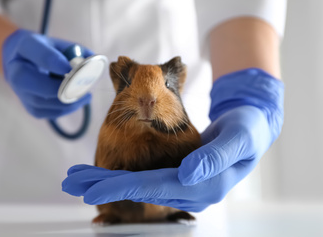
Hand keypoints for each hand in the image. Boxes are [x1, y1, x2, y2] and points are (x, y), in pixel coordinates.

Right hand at [2, 29, 93, 118]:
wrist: (24, 62)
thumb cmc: (47, 50)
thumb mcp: (60, 44)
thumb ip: (76, 51)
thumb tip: (95, 61)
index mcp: (24, 47)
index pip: (36, 53)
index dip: (53, 61)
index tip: (70, 67)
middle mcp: (16, 71)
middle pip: (31, 82)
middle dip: (59, 87)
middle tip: (81, 87)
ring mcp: (20, 92)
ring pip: (42, 102)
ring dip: (67, 100)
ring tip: (86, 95)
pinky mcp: (30, 107)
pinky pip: (48, 112)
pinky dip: (66, 108)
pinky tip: (78, 101)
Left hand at [62, 68, 283, 211]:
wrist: (252, 129)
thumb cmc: (247, 130)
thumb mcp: (238, 137)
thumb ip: (215, 157)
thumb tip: (187, 174)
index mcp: (203, 186)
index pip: (153, 187)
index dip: (119, 186)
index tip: (89, 185)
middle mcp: (190, 193)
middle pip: (138, 190)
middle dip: (103, 186)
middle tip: (70, 180)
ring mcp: (183, 188)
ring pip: (138, 187)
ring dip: (107, 181)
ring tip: (79, 176)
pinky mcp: (179, 179)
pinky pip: (145, 181)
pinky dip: (122, 178)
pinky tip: (105, 175)